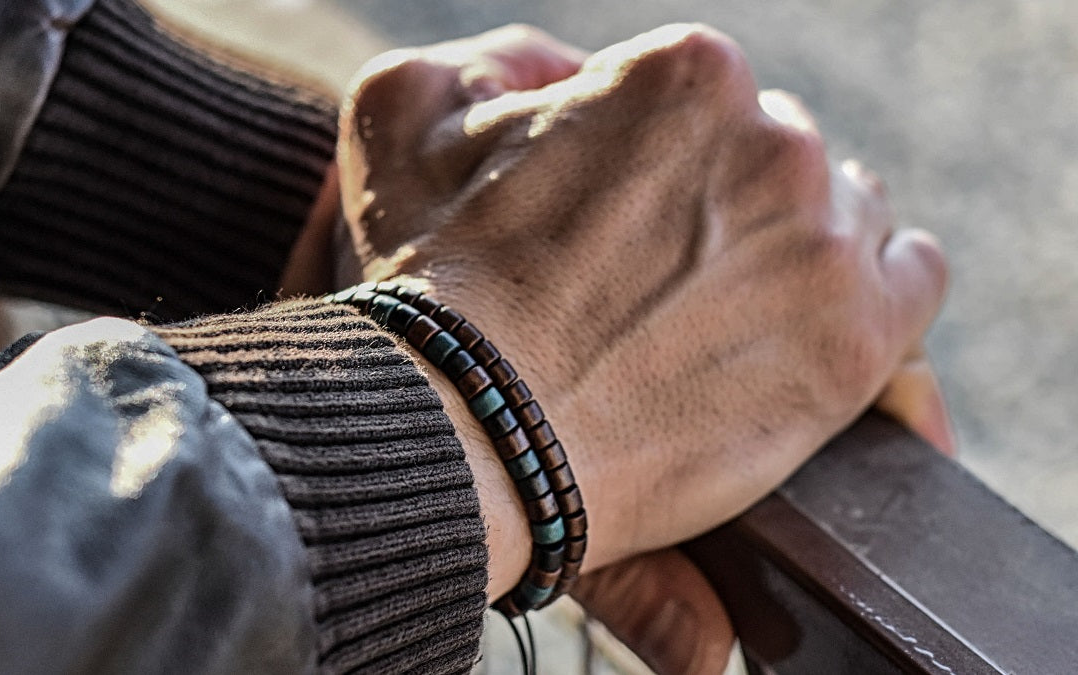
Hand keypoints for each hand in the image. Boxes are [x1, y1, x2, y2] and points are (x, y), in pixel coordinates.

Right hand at [337, 20, 946, 623]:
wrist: (463, 430)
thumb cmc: (426, 280)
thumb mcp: (402, 114)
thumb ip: (489, 63)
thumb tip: (558, 77)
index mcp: (683, 74)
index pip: (706, 98)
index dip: (655, 161)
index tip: (624, 222)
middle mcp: (773, 140)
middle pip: (779, 153)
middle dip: (729, 200)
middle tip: (666, 272)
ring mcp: (822, 242)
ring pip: (846, 211)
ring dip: (799, 243)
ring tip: (729, 305)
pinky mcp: (854, 342)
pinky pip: (912, 279)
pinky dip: (876, 290)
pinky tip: (819, 317)